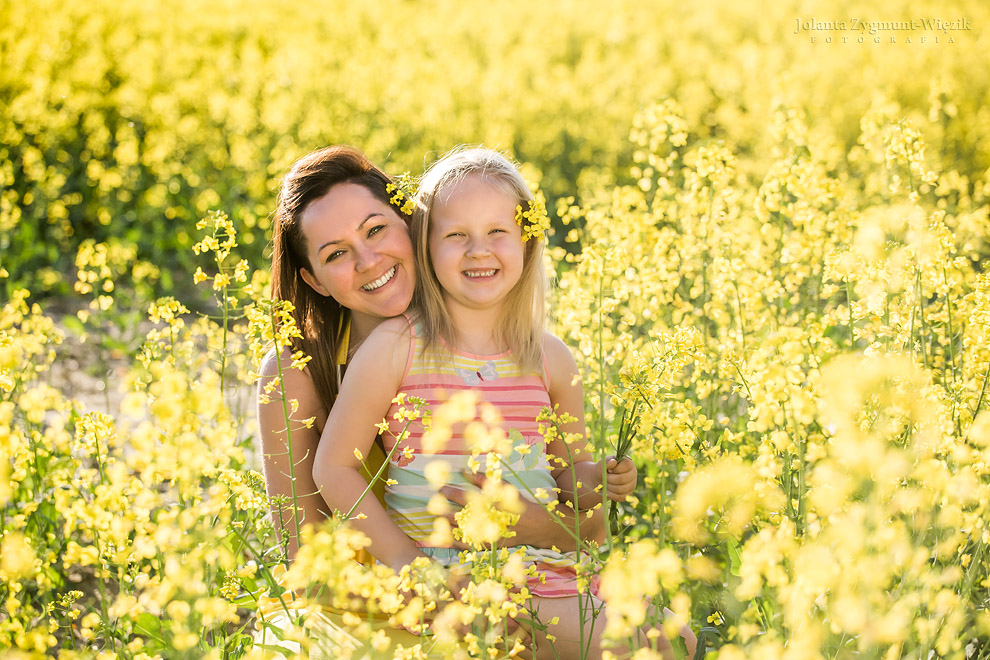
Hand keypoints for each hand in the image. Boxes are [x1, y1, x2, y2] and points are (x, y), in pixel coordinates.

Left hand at [440, 472, 560, 549]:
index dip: (450, 491)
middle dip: (443, 509)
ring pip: (459, 533)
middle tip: (433, 505)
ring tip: (432, 526)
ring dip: (444, 529)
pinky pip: (465, 546)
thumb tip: (464, 471)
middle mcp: (485, 520)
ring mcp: (485, 535)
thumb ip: (483, 479)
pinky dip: (452, 544)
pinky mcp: (486, 546)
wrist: (536, 526)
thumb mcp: (503, 487)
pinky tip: (441, 541)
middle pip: (457, 516)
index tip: (440, 488)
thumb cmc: (518, 503)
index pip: (463, 496)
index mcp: (487, 503)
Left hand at [605, 455, 636, 500]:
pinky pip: (620, 497)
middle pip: (622, 479)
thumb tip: (614, 462)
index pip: (627, 465)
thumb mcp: (603, 463)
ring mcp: (632, 485)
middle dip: (610, 479)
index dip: (616, 469)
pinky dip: (610, 495)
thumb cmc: (604, 469)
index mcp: (629, 463)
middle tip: (604, 478)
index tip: (609, 470)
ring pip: (620, 489)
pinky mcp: (628, 494)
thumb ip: (607, 461)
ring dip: (609, 487)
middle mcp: (633, 474)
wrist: (602, 479)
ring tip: (605, 484)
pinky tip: (606, 490)